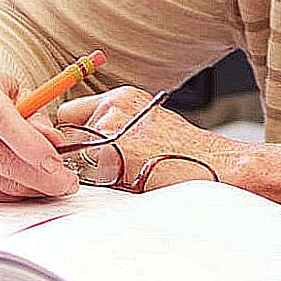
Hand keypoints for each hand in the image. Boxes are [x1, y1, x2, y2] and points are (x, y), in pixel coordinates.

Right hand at [0, 62, 77, 200]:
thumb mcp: (21, 92)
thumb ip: (38, 117)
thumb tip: (55, 143)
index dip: (26, 141)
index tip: (54, 161)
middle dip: (37, 174)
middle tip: (66, 182)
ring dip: (28, 186)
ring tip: (53, 182)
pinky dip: (12, 192)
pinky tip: (28, 183)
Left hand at [54, 86, 233, 191]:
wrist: (215, 164)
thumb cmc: (186, 151)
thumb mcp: (149, 121)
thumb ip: (116, 123)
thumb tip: (82, 138)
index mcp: (121, 97)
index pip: (69, 113)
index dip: (75, 133)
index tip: (83, 146)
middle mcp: (112, 108)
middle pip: (66, 136)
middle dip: (79, 152)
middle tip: (111, 163)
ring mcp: (110, 131)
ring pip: (76, 159)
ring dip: (92, 170)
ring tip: (129, 171)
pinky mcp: (112, 156)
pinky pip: (90, 178)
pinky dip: (105, 184)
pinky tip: (133, 180)